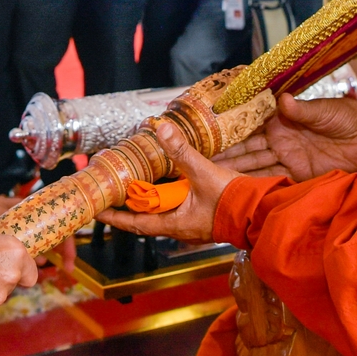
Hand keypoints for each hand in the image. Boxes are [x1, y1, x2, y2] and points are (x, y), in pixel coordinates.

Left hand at [94, 122, 240, 242]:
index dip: (114, 217)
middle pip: (145, 217)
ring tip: (132, 183)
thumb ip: (182, 151)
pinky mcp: (201, 215)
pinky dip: (165, 195)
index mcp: (173, 223)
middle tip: (111, 190)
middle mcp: (178, 227)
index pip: (134, 223)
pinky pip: (176, 206)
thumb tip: (163, 128)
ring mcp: (190, 223)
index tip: (96, 210)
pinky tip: (164, 181)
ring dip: (147, 199)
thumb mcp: (203, 173)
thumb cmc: (232, 201)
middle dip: (127, 205)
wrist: (260, 212)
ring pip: (161, 212)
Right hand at [212, 93, 356, 180]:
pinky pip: (274, 180)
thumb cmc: (344, 116)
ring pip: (256, 166)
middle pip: (247, 150)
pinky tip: (239, 190)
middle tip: (199, 163)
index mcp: (280, 120)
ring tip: (212, 178)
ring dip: (236, 172)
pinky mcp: (298, 174)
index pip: (249, 126)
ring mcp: (287, 158)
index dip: (229, 132)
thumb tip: (284, 100)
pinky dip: (257, 185)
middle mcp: (278, 139)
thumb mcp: (322, 110)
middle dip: (225, 156)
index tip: (207, 136)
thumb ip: (301, 110)